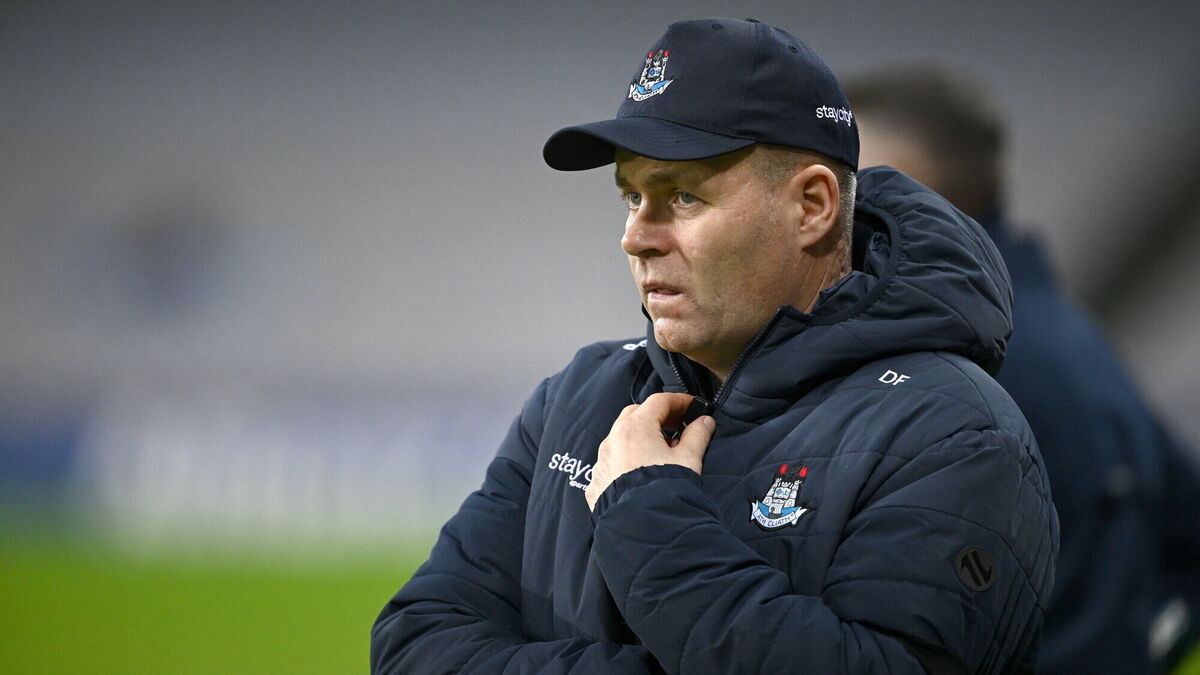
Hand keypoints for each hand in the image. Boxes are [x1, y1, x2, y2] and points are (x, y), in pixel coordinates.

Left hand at [585, 393, 715, 510]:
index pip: (658, 402)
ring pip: (620, 439)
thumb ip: (697, 436)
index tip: (692, 407)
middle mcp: (612, 441)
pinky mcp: (597, 484)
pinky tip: (641, 472)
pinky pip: (611, 464)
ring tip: (661, 451)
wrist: (644, 528)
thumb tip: (705, 422)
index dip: (678, 401)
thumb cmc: (666, 490)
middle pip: (634, 415)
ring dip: (639, 438)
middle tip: (676, 425)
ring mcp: (602, 463)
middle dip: (656, 416)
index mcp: (635, 429)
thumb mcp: (688, 459)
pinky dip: (626, 461)